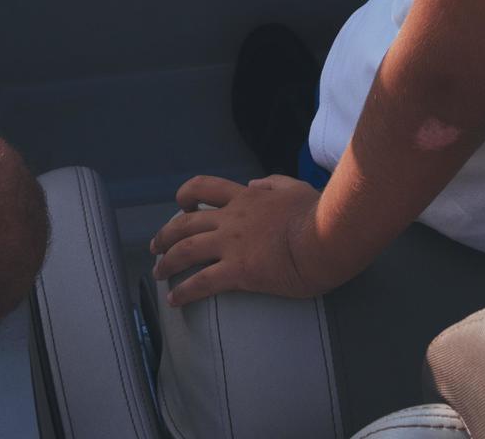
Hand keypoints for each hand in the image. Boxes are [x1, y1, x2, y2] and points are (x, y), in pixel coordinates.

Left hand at [148, 174, 339, 305]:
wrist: (328, 237)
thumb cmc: (320, 214)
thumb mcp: (296, 187)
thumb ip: (273, 183)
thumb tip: (254, 183)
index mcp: (246, 197)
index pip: (205, 188)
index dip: (186, 196)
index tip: (180, 207)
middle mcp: (232, 218)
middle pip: (185, 223)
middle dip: (165, 235)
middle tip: (156, 247)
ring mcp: (233, 244)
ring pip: (186, 251)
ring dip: (167, 263)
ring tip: (158, 274)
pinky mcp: (239, 271)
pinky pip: (202, 282)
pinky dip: (184, 292)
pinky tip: (174, 301)